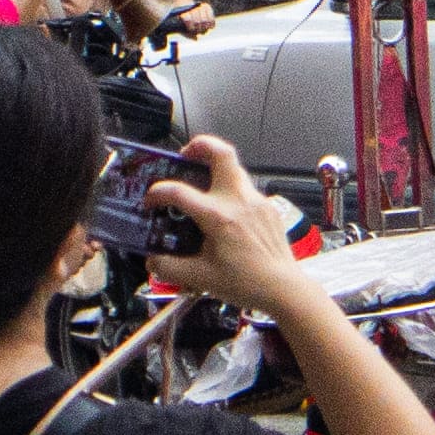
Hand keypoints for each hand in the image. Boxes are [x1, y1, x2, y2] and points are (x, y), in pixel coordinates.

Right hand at [147, 136, 307, 307]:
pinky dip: (231, 192)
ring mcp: (257, 201)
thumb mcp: (201, 278)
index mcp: (218, 216)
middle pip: (221, 152)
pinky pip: (246, 190)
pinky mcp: (269, 208)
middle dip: (200, 145)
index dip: (158, 192)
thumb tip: (152, 261)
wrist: (284, 289)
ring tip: (202, 183)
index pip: (179, 191)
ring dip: (216, 169)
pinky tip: (226, 212)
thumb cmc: (245, 283)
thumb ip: (170, 268)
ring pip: (235, 169)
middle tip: (185, 155)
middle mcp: (238, 201)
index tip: (150, 201)